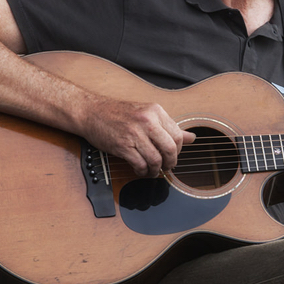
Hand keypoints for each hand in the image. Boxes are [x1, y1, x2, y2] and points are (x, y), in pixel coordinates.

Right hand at [80, 97, 194, 177]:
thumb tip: (192, 138)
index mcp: (156, 111)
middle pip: (170, 148)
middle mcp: (147, 121)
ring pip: (155, 159)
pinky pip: (140, 164)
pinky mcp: (122, 145)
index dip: (178, 150)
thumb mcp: (147, 114)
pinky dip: (143, 171)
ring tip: (153, 171)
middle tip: (167, 167)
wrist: (91, 112)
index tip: (173, 155)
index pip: (178, 135)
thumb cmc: (119, 114)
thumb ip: (169, 127)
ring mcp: (134, 133)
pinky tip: (141, 170)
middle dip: (171, 162)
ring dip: (156, 169)